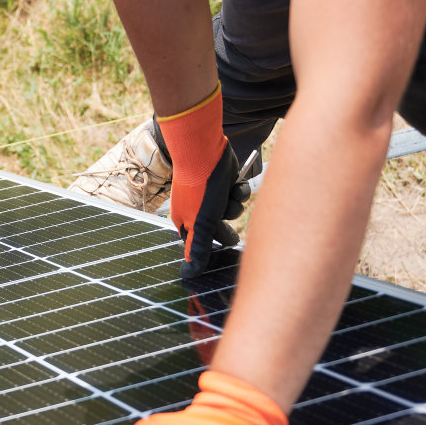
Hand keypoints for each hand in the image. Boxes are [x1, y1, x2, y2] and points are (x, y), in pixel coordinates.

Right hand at [156, 84, 249, 276]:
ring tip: (227, 195)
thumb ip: (198, 250)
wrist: (205, 150)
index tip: (223, 246)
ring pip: (232, 213)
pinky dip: (239, 190)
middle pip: (220, 231)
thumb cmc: (200, 187)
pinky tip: (233, 182)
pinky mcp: (225, 183)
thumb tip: (190, 275)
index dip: (212, 247)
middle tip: (228, 226)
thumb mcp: (201, 223)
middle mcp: (198, 210)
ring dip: (233, 205)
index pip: (200, 245)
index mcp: (186, 222)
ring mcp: (212, 196)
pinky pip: (238, 196)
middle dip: (225, 225)